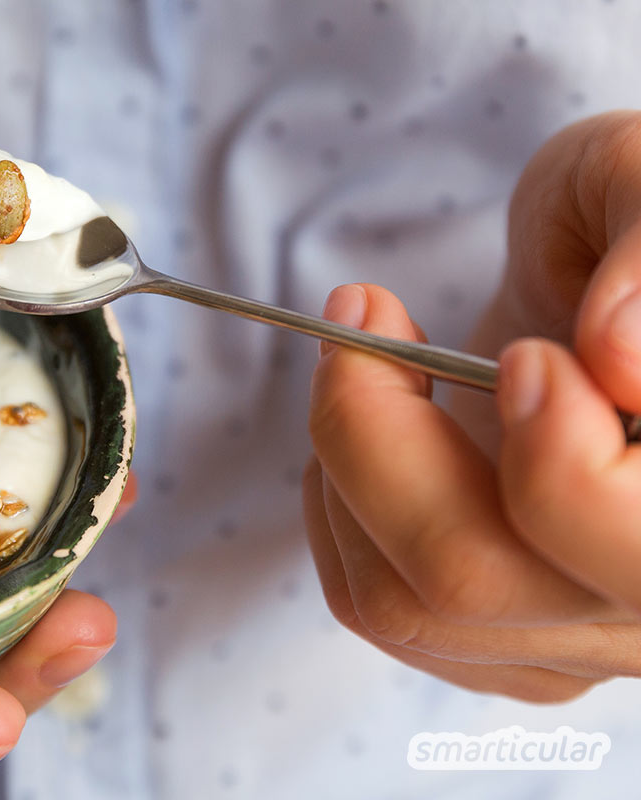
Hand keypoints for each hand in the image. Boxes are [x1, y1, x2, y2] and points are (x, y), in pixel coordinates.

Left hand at [303, 111, 640, 700]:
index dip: (553, 457)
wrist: (616, 282)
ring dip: (340, 466)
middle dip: (372, 440)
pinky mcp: (512, 635)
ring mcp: (583, 631)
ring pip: (404, 600)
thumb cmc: (636, 219)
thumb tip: (622, 359)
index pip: (629, 543)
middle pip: (471, 576)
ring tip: (365, 360)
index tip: (522, 355)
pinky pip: (381, 607)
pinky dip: (339, 510)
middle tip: (367, 319)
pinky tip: (377, 432)